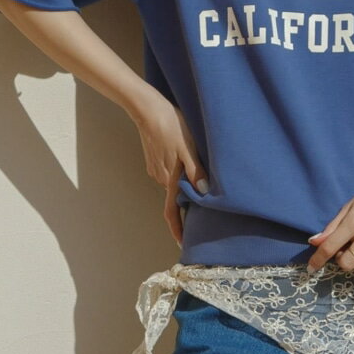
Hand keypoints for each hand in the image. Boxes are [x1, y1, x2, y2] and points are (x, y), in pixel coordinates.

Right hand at [132, 91, 208, 247]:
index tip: (182, 244)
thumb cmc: (172, 126)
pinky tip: (186, 162)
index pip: (172, 212)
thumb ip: (196, 172)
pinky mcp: (155, 159)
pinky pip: (169, 172)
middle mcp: (160, 178)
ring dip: (184, 185)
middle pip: (176, 198)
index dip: (178, 229)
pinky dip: (178, 173)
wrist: (148, 109)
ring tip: (199, 180)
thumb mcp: (189, 148)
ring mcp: (156, 169)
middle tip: (205, 208)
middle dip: (188, 205)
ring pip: (173, 183)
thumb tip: (204, 193)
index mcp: (170, 179)